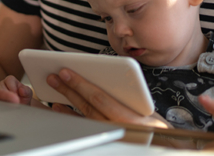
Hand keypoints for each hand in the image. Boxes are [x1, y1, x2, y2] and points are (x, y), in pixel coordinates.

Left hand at [47, 68, 168, 127]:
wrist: (161, 142)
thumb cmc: (153, 119)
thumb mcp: (144, 103)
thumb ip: (124, 91)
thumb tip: (99, 73)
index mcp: (128, 116)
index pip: (99, 97)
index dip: (80, 84)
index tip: (65, 71)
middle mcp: (117, 127)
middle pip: (88, 104)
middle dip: (68, 89)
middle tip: (53, 75)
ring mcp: (109, 133)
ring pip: (84, 114)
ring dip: (67, 100)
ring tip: (54, 85)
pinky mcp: (104, 136)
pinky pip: (83, 125)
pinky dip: (70, 115)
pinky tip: (59, 106)